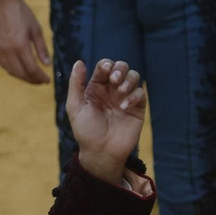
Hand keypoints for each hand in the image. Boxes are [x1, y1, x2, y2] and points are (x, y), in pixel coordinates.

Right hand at [0, 0, 50, 84]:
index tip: (47, 81)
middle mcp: (9, 51)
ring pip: (11, 71)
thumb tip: (47, 64)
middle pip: (21, 73)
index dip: (40, 77)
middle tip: (41, 82)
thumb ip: (42, 48)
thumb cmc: (23, 14)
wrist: (4, 3)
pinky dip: (12, 71)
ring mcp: (0, 50)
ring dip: (22, 77)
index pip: (32, 68)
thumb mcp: (36, 29)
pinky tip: (19, 70)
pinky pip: (4, 65)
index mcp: (21, 46)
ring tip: (31, 78)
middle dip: (32, 80)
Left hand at [67, 59, 145, 182]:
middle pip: (121, 67)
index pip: (103, 67)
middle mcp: (111, 90)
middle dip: (120, 68)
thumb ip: (76, 84)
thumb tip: (79, 62)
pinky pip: (140, 93)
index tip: (105, 71)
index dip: (106, 65)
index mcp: (96, 87)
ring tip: (120, 91)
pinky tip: (124, 106)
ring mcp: (125, 97)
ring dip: (128, 79)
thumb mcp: (75, 106)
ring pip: (134, 76)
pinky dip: (134, 96)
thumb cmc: (85, 131)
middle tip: (114, 80)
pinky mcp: (137, 107)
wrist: (101, 152)